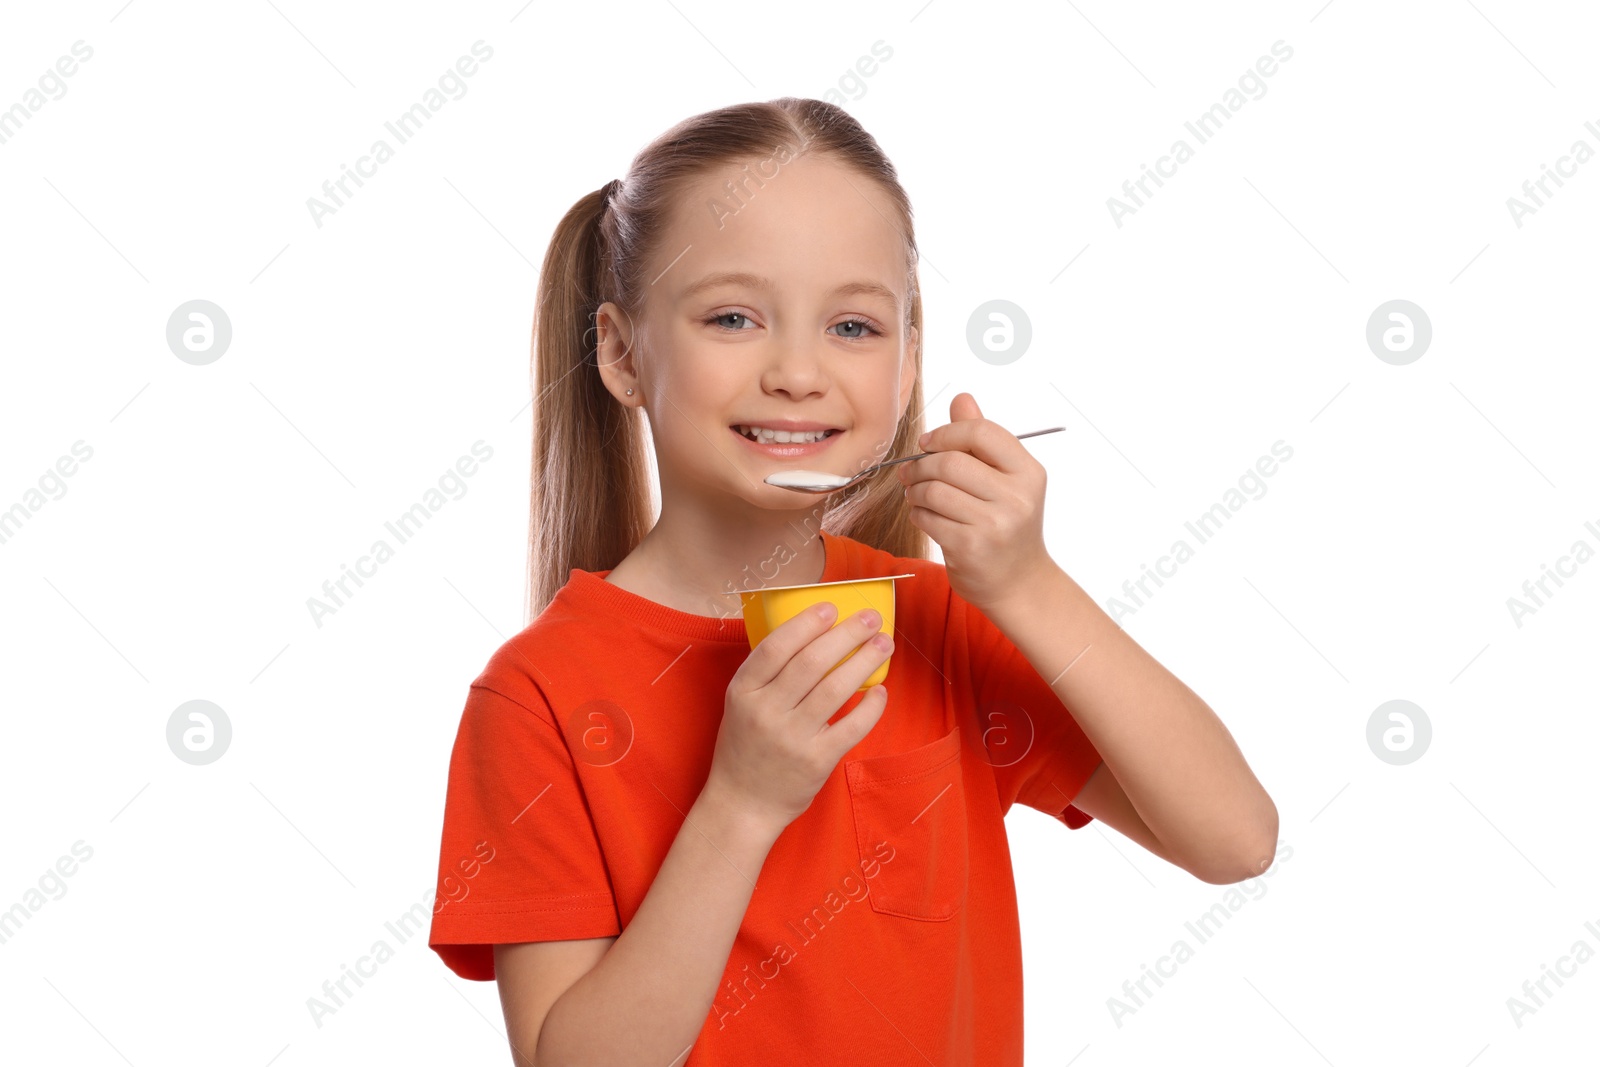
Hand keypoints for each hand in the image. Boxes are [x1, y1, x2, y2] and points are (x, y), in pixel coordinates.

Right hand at [706, 602, 892, 835]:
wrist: (743, 804)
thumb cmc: (746, 746)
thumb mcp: (741, 704)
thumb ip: (767, 674)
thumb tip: (813, 633)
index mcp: (743, 692)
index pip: (775, 647)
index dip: (805, 624)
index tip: (831, 608)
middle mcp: (765, 712)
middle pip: (811, 662)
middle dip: (846, 634)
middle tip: (870, 618)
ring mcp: (792, 738)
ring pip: (835, 689)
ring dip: (865, 661)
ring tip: (883, 644)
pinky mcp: (816, 761)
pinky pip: (852, 727)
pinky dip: (870, 706)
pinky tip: (880, 690)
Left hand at [899, 392, 1053, 611]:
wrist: (1019, 583)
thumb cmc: (1007, 525)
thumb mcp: (1006, 480)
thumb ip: (982, 441)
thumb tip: (962, 398)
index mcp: (1028, 472)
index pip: (982, 432)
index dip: (947, 433)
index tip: (929, 444)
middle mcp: (1017, 497)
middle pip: (951, 461)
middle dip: (922, 464)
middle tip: (911, 472)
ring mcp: (994, 524)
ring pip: (935, 490)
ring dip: (916, 491)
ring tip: (917, 494)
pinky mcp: (970, 548)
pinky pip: (928, 518)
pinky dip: (918, 514)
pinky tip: (925, 516)